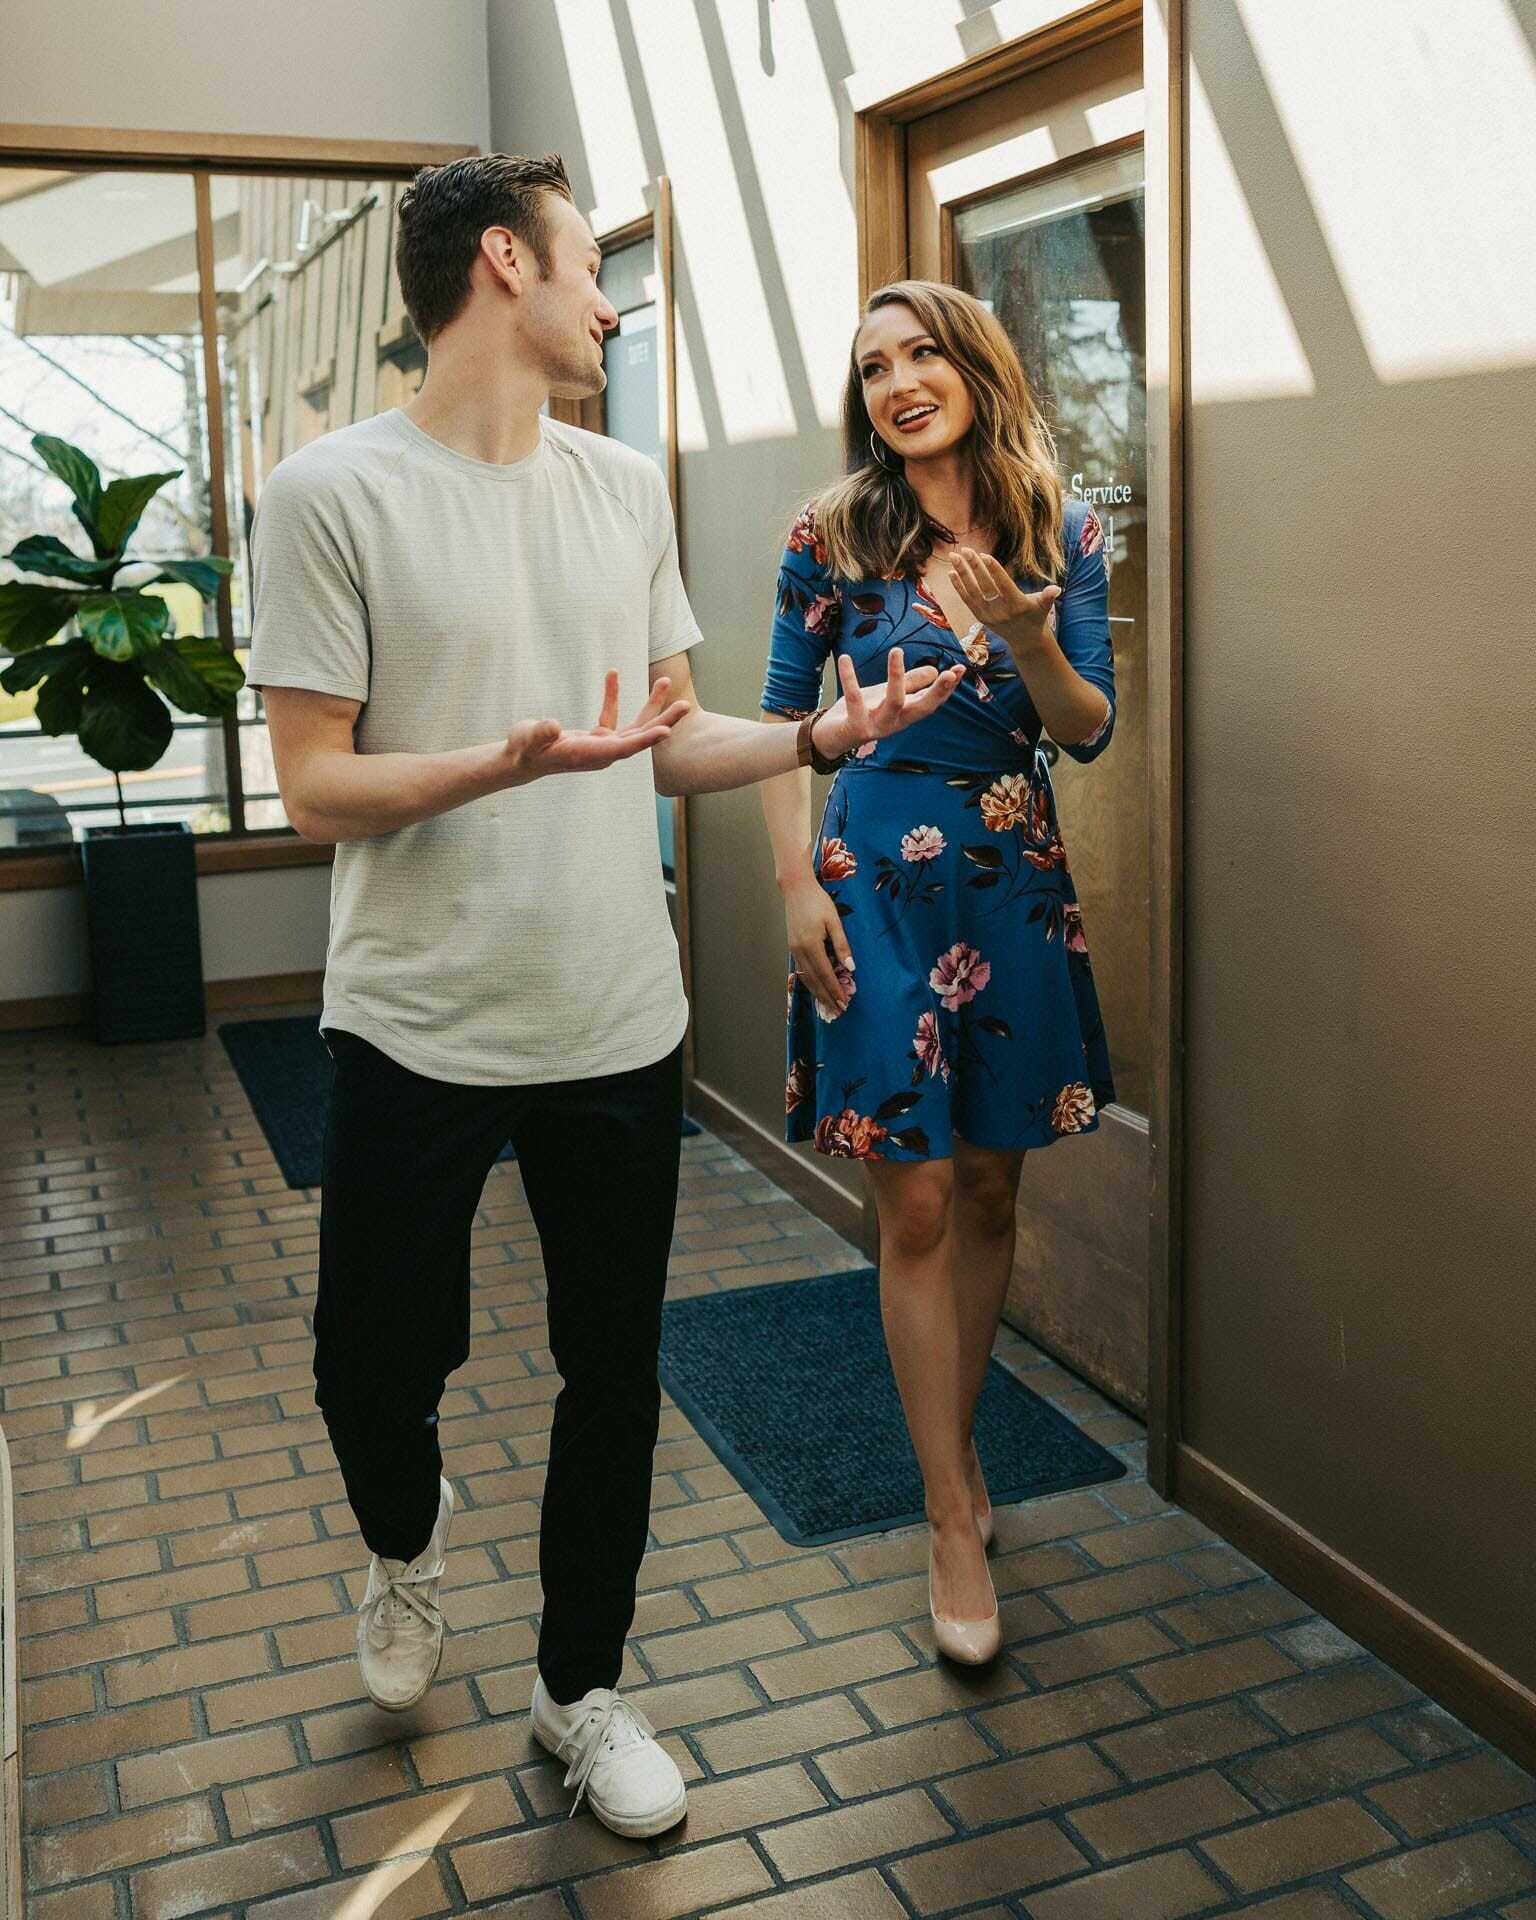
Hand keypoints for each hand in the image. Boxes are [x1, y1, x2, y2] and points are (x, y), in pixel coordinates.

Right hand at [501, 672, 689, 784]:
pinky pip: (611, 716)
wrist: (520, 760)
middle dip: (663, 721)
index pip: (623, 748)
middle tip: (685, 705)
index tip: (665, 731)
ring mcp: (601, 746)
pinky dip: (612, 696)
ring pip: (633, 727)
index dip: (645, 740)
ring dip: (650, 707)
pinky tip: (612, 674)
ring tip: (665, 682)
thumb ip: (540, 733)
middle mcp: (602, 753)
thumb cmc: (523, 750)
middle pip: (640, 737)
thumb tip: (552, 726)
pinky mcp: (596, 738)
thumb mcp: (528, 739)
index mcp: (590, 756)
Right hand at [783, 876, 853, 1016]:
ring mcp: (793, 950)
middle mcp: (800, 951)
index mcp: (811, 945)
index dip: (835, 990)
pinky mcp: (792, 947)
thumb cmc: (818, 902)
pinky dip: (810, 982)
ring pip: (806, 977)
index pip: (826, 974)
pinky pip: (801, 970)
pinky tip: (817, 988)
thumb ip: (841, 945)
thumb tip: (850, 967)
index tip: (844, 1002)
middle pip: (814, 981)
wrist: (796, 889)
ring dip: (817, 992)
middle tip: (838, 1011)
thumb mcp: (834, 921)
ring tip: (828, 1004)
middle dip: (826, 997)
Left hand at [813, 647, 964, 759]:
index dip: (947, 687)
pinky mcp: (856, 727)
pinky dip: (850, 678)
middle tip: (949, 673)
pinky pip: (855, 699)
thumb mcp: (887, 695)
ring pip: (893, 702)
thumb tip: (934, 671)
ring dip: (896, 677)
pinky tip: (845, 658)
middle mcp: (895, 722)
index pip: (932, 701)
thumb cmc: (862, 713)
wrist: (831, 737)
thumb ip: (911, 684)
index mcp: (905, 714)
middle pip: (922, 709)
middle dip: (937, 692)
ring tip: (897, 650)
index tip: (962, 668)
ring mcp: (877, 727)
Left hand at [949, 546, 1060, 651]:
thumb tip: (1057, 589)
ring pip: (972, 592)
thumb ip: (1048, 596)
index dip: (994, 571)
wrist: (1025, 640)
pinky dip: (959, 586)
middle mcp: (1000, 611)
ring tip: (954, 556)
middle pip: (985, 586)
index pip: (1003, 585)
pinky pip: (967, 600)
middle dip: (974, 567)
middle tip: (966, 550)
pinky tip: (951, 572)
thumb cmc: (1036, 616)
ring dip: (962, 573)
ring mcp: (988, 615)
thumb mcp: (1044, 606)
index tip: (984, 555)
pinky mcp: (980, 617)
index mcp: (1017, 605)